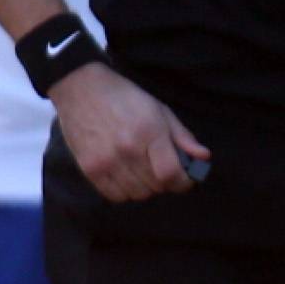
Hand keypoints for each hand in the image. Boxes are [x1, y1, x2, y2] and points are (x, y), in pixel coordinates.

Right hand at [49, 64, 209, 201]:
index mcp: (149, 132)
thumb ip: (183, 136)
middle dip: (165, 182)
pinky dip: (125, 191)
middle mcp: (128, 150)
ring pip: (138, 194)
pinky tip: (125, 175)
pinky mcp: (90, 168)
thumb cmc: (124, 97)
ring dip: (145, 187)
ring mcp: (107, 161)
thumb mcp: (159, 110)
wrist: (80, 87)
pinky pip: (116, 196)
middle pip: (156, 187)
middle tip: (160, 168)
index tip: (184, 179)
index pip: (172, 174)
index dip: (183, 182)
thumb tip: (204, 157)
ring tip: (142, 170)